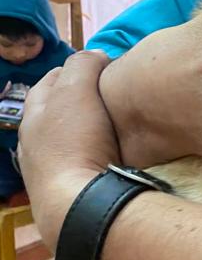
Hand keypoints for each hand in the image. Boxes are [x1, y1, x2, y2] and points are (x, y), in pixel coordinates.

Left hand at [18, 50, 117, 250]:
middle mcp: (33, 143)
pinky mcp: (65, 193)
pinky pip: (78, 164)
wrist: (79, 204)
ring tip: (110, 125)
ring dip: (84, 130)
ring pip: (65, 140)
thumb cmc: (76, 142)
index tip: (100, 65)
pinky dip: (90, 154)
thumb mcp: (77, 91)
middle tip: (107, 94)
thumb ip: (83, 65)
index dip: (73, 68)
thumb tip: (96, 55)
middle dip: (77, 100)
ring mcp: (47, 172)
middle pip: (56, 111)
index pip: (50, 81)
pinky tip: (107, 156)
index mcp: (32, 116)